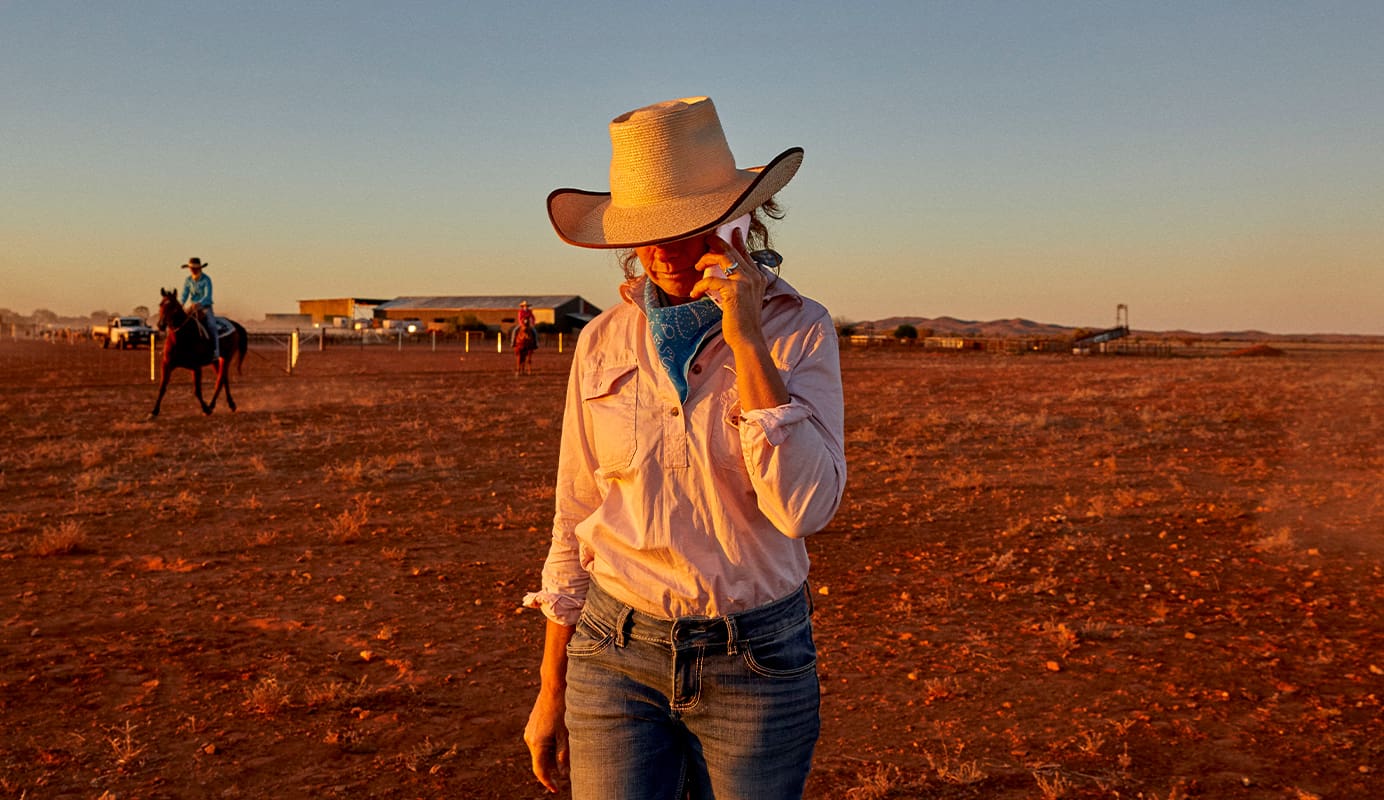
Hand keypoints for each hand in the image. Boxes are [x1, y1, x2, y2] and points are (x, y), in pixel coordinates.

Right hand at [523, 688, 568, 792]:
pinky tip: (560, 744)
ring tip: (564, 761)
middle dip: (551, 771)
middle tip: (564, 778)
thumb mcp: (567, 734)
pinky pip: (539, 742)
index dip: (548, 782)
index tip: (556, 790)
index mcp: (537, 744)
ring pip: (540, 751)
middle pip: (540, 762)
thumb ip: (564, 755)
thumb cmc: (563, 709)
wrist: (554, 686)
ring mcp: (530, 731)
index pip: (540, 771)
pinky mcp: (533, 724)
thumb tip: (564, 773)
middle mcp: (530, 739)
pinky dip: (548, 748)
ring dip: (550, 758)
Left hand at [693, 227, 769, 350]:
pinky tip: (694, 292)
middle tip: (706, 239)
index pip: (746, 253)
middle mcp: (753, 276)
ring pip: (722, 258)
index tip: (732, 231)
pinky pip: (710, 280)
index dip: (738, 241)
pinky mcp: (733, 291)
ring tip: (697, 266)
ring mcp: (745, 282)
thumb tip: (726, 278)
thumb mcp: (746, 300)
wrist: (748, 339)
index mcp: (758, 277)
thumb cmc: (744, 323)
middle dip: (717, 242)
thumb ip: (741, 286)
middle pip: (732, 251)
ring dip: (705, 259)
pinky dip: (699, 285)